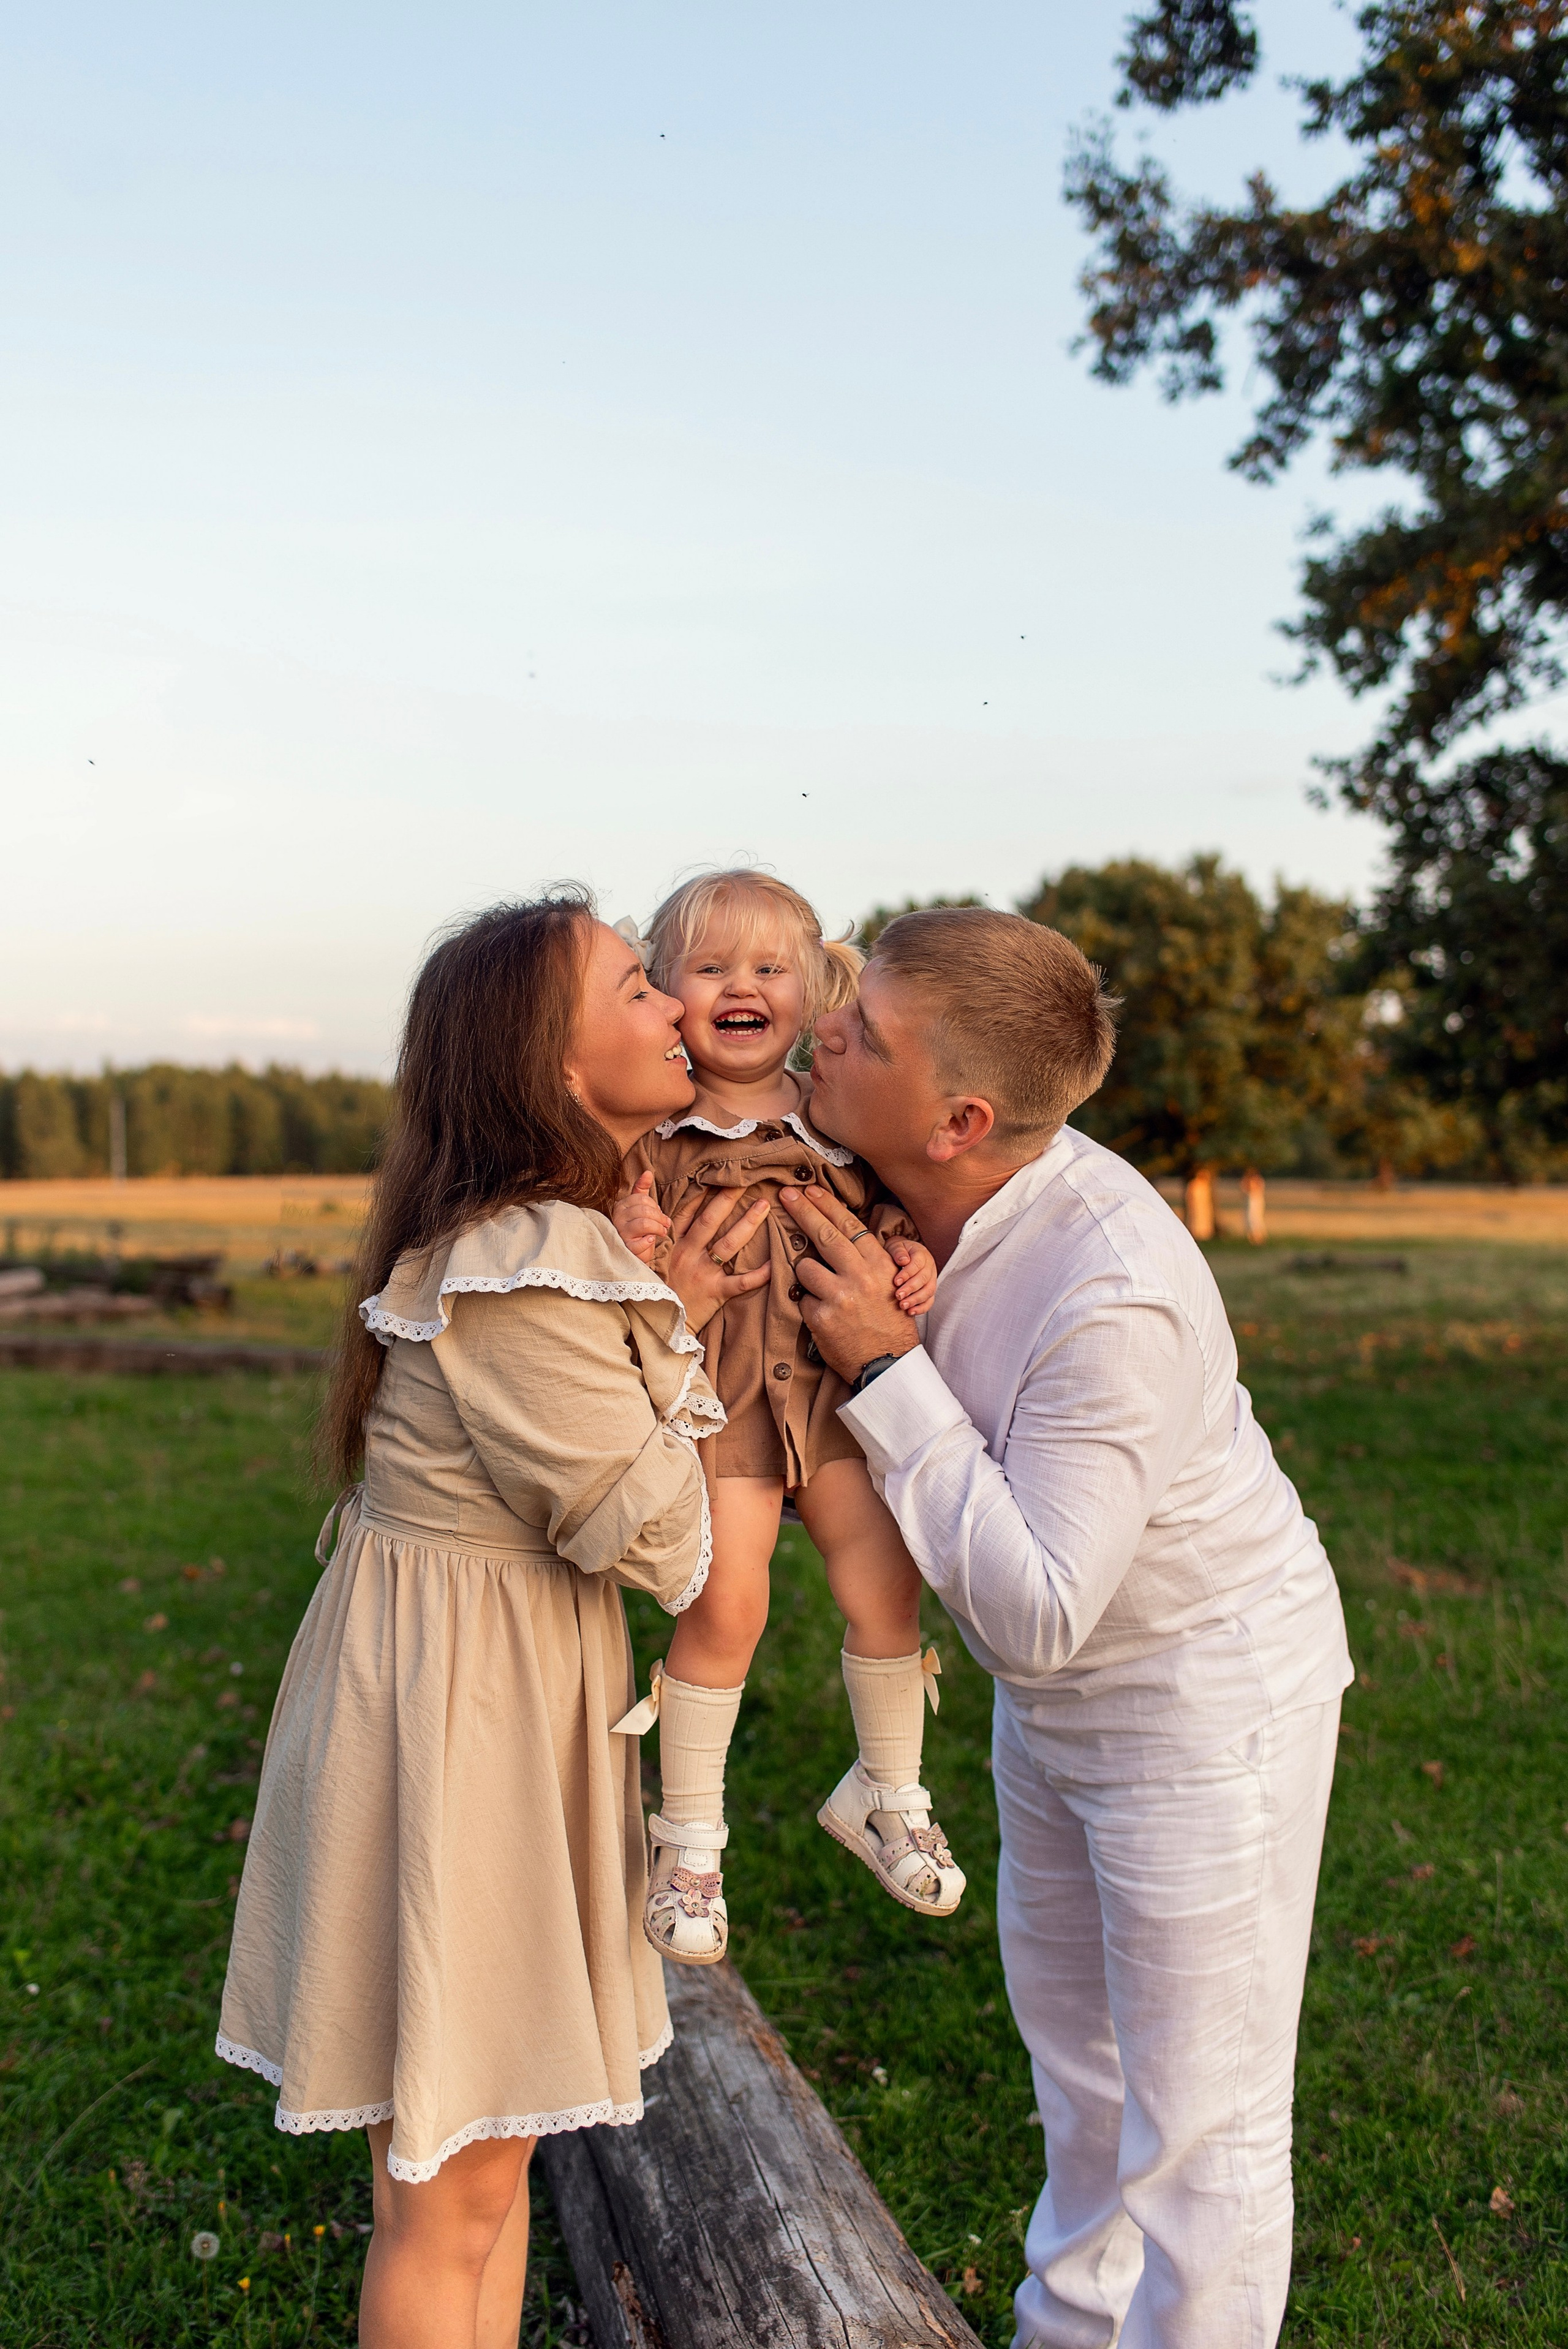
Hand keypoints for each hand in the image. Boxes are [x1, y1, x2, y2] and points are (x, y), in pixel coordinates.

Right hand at [610, 1168, 670, 1268]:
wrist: (632, 1253)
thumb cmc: (637, 1229)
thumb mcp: (639, 1207)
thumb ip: (642, 1190)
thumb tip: (648, 1172)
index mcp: (621, 1205)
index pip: (642, 1199)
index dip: (656, 1207)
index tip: (662, 1216)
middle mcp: (617, 1218)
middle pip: (645, 1210)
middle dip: (660, 1218)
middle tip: (666, 1225)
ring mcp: (619, 1233)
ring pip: (644, 1224)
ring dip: (658, 1229)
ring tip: (661, 1233)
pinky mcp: (624, 1248)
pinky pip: (638, 1244)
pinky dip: (647, 1243)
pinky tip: (650, 1241)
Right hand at [665, 1183, 771, 1333]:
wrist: (662, 1324)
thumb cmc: (662, 1288)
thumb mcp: (654, 1259)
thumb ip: (664, 1237)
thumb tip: (673, 1212)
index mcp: (674, 1244)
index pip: (688, 1212)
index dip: (703, 1192)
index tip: (718, 1175)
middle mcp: (688, 1254)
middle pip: (710, 1221)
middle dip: (728, 1198)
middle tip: (745, 1180)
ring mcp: (703, 1273)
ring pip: (728, 1244)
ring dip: (748, 1223)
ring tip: (763, 1205)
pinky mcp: (716, 1293)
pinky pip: (741, 1282)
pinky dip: (759, 1273)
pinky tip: (775, 1261)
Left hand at [777, 1184, 918, 1380]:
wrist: (888, 1363)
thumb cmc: (888, 1320)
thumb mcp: (888, 1282)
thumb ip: (865, 1258)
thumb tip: (835, 1230)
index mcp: (879, 1264)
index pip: (849, 1225)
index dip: (827, 1205)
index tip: (810, 1189)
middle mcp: (861, 1277)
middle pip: (824, 1235)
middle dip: (802, 1210)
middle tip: (786, 1194)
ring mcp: (840, 1297)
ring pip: (805, 1267)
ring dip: (806, 1274)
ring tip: (822, 1290)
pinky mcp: (822, 1318)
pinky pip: (803, 1299)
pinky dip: (809, 1305)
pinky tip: (824, 1316)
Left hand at [885, 1237, 937, 1315]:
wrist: (904, 1255)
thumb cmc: (899, 1252)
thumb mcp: (896, 1246)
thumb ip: (899, 1252)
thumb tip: (903, 1260)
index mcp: (922, 1254)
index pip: (917, 1264)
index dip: (907, 1274)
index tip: (896, 1282)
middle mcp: (930, 1267)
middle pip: (924, 1279)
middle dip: (911, 1289)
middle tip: (898, 1296)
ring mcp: (932, 1279)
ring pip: (929, 1291)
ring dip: (916, 1300)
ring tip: (903, 1306)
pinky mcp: (930, 1290)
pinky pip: (930, 1300)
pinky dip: (922, 1308)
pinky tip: (910, 1312)